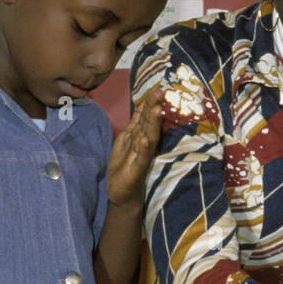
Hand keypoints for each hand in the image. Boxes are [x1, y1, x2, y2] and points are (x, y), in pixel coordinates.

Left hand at [107, 89, 163, 207]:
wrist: (122, 195)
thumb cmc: (125, 168)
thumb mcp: (126, 142)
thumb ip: (135, 125)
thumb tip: (142, 106)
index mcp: (140, 137)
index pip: (145, 117)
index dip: (150, 103)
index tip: (157, 88)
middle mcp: (144, 145)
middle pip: (149, 124)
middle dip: (154, 108)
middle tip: (160, 92)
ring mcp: (141, 157)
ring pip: (149, 137)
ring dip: (153, 124)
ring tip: (157, 110)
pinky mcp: (136, 171)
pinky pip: (141, 159)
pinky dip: (143, 149)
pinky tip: (145, 140)